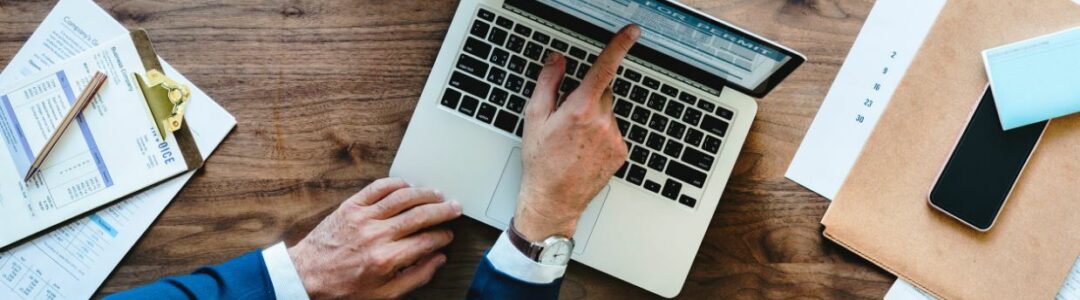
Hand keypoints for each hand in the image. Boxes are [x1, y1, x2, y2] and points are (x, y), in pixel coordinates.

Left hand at [286, 178, 461, 298]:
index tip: (448, 235)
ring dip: (424, 193)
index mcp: (386, 258)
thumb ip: (415, 277)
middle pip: (420, 215)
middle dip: (442, 210)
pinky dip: (396, 183)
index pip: (426, 241)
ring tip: (437, 194)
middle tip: (455, 208)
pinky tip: (408, 186)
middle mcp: (377, 235)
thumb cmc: (344, 287)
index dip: (443, 236)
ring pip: (402, 197)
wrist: (308, 275)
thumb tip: (437, 260)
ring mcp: (363, 217)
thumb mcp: (383, 294)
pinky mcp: (351, 206)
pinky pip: (378, 188)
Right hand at [515, 25, 640, 241]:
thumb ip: (548, 83)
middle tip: (567, 119)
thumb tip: (557, 61)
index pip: (603, 69)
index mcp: (580, 110)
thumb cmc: (540, 162)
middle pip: (603, 92)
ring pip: (609, 113)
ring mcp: (614, 138)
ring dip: (595, 118)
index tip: (631, 32)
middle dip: (588, 97)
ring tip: (574, 141)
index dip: (619, 46)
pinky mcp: (621, 151)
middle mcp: (602, 122)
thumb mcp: (535, 118)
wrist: (553, 200)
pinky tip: (584, 150)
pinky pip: (614, 131)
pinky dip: (602, 135)